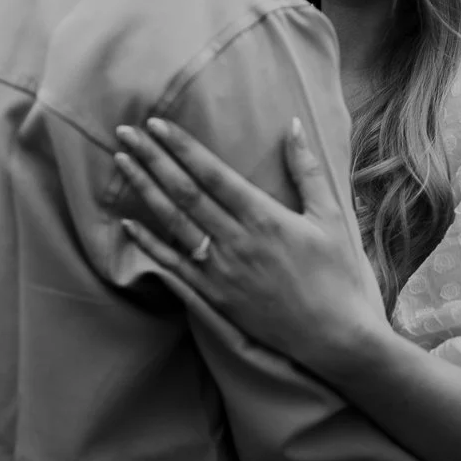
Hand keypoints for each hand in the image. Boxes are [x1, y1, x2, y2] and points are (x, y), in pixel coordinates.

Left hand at [114, 117, 386, 370]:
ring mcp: (222, 271)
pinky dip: (150, 245)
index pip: (213, 173)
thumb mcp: (330, 215)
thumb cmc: (338, 274)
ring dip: (145, 191)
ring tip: (122, 164)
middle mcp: (236, 241)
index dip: (182, 147)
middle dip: (153, 159)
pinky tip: (128, 225)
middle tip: (125, 133)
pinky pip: (175, 267)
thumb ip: (307, 170)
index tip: (156, 124)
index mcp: (265, 216)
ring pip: (174, 224)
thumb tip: (294, 125)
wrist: (335, 337)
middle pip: (185, 192)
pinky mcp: (215, 298)